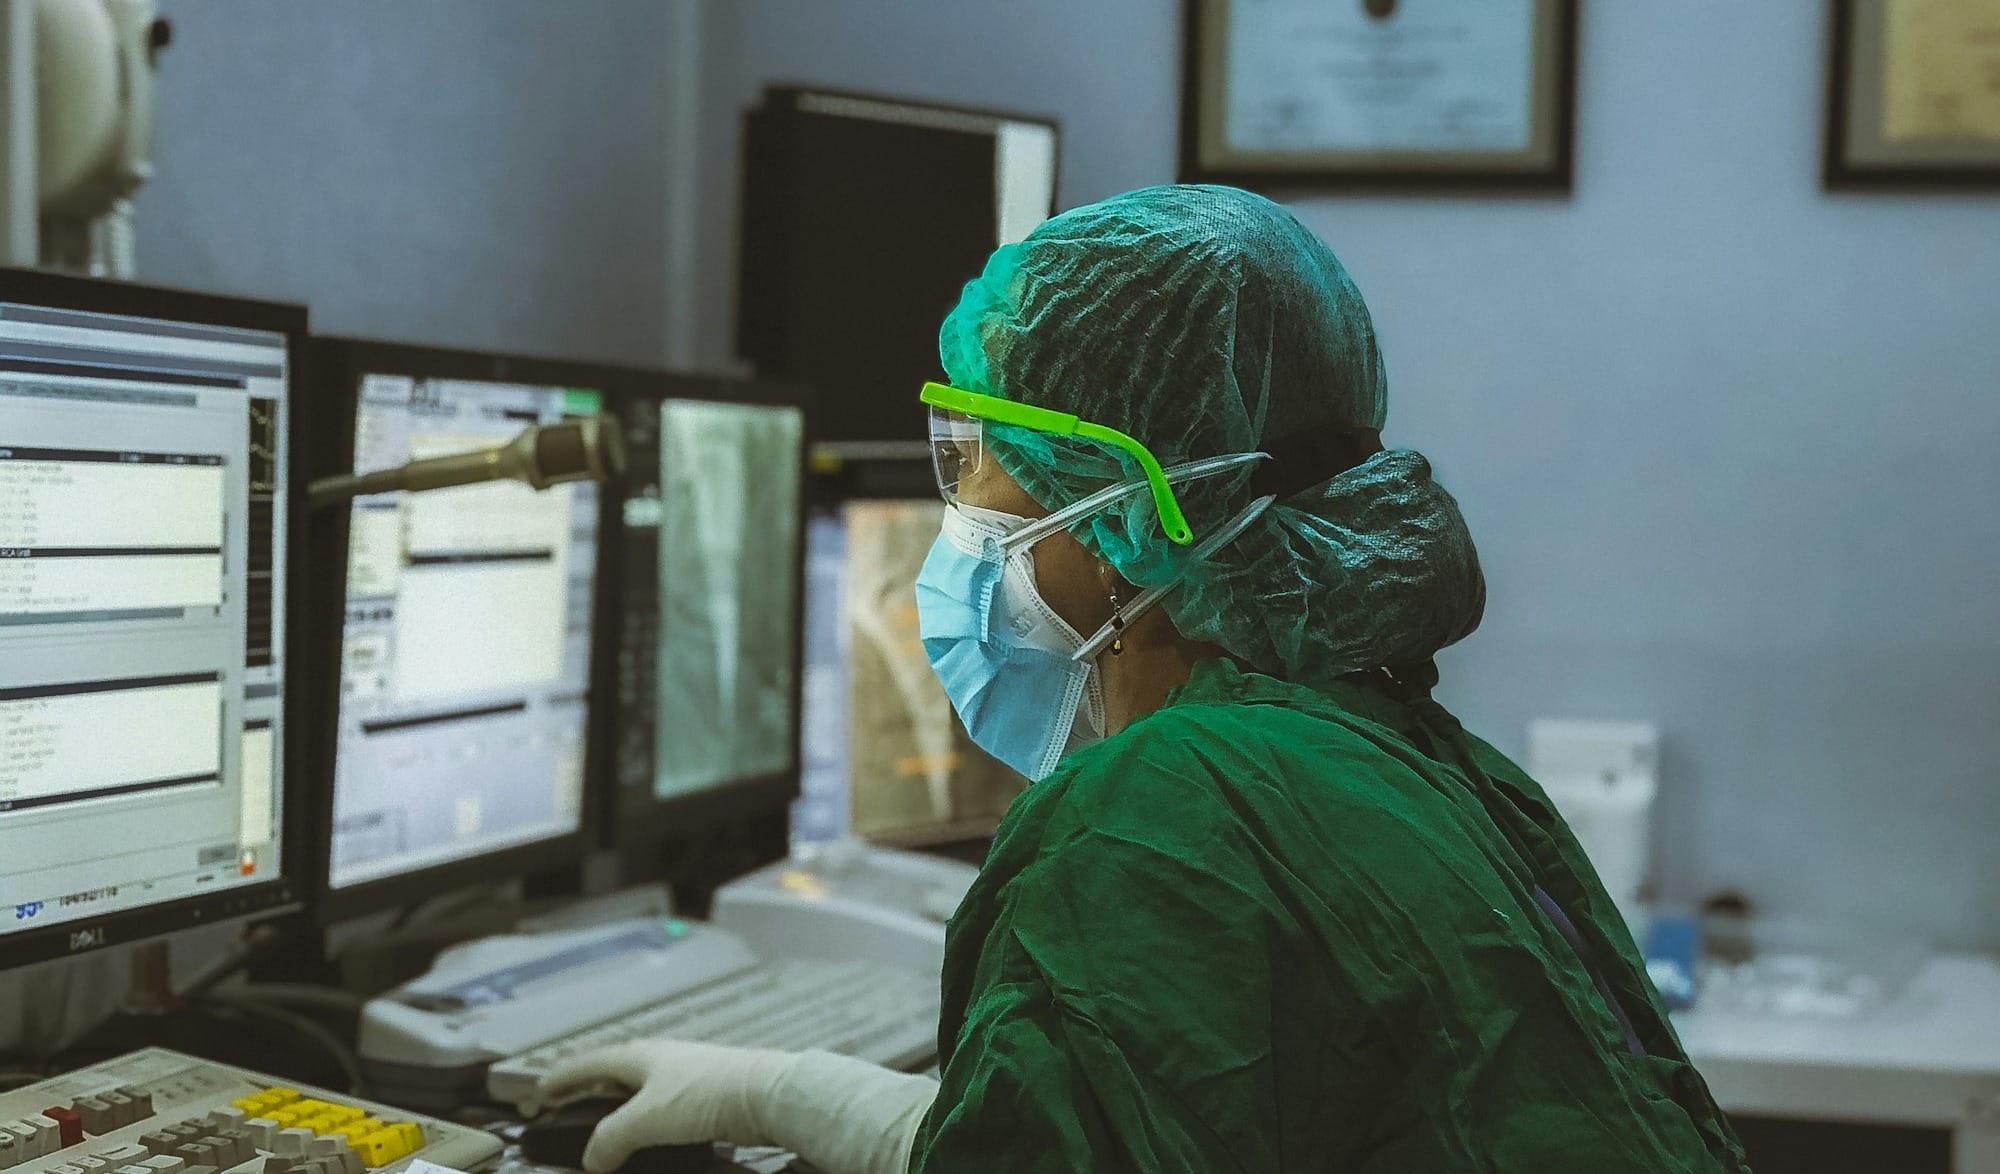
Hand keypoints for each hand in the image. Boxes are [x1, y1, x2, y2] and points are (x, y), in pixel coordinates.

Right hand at [537, 1039, 792, 1171]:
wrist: (768, 1094)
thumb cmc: (711, 1093)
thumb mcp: (646, 1119)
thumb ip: (611, 1139)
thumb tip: (592, 1159)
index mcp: (642, 1056)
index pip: (590, 1063)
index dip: (562, 1077)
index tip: (540, 1089)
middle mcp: (664, 1060)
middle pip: (615, 1073)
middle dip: (588, 1090)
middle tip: (567, 1106)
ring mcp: (687, 1077)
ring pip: (641, 1091)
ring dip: (618, 1109)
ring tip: (605, 1129)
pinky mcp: (708, 1097)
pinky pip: (665, 1109)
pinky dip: (648, 1123)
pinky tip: (652, 1138)